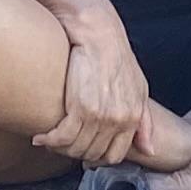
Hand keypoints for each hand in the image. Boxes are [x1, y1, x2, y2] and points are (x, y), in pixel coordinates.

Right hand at [37, 19, 151, 165]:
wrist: (97, 32)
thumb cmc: (115, 57)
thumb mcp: (139, 89)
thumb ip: (144, 122)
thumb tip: (149, 150)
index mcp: (133, 117)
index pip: (114, 155)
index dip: (96, 157)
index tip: (82, 150)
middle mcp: (119, 119)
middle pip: (92, 154)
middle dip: (75, 152)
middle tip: (63, 144)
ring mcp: (100, 116)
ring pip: (75, 149)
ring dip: (59, 148)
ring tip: (50, 140)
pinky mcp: (79, 107)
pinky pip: (61, 138)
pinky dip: (48, 140)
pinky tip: (41, 137)